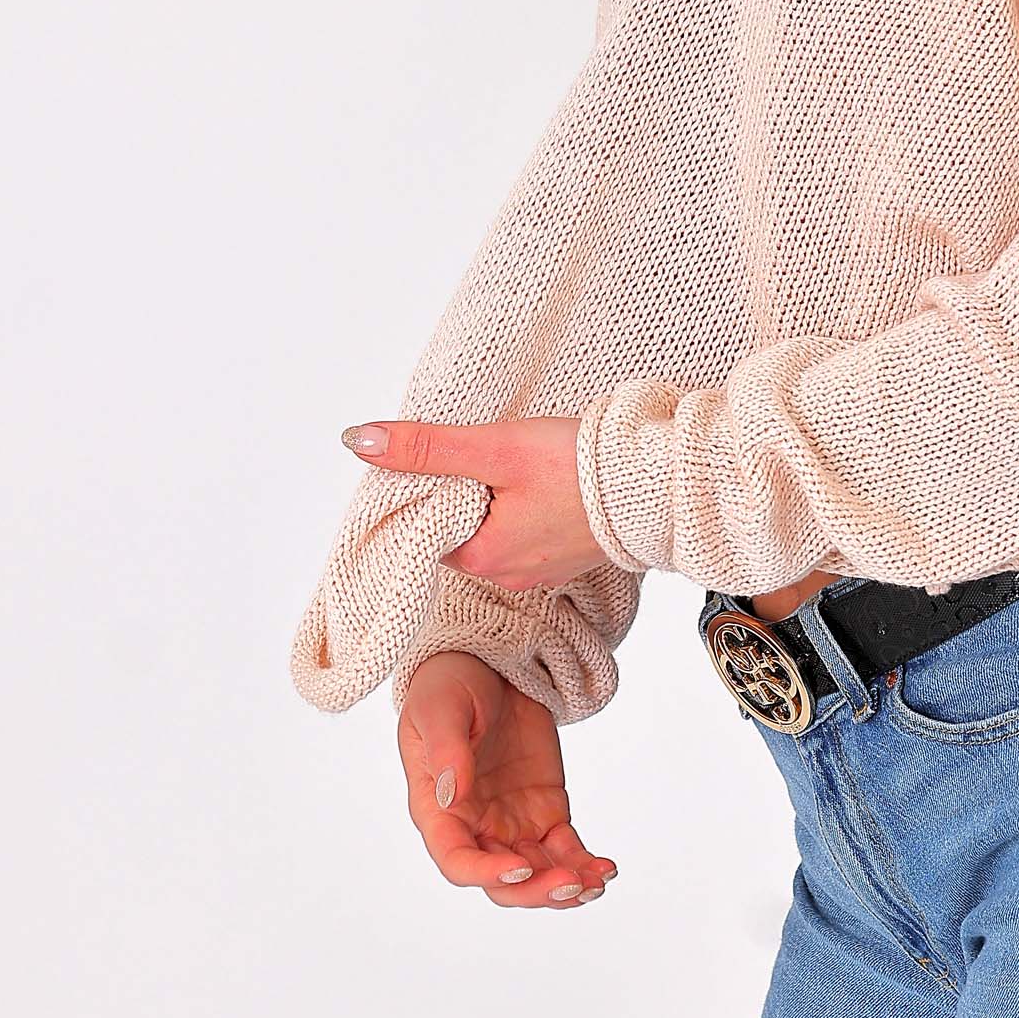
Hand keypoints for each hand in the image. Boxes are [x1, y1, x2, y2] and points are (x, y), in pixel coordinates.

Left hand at [339, 414, 605, 594]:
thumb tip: (359, 441)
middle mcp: (508, 576)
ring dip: (496, 499)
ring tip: (519, 467)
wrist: (659, 484)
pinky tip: (545, 484)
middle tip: (489, 455)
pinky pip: (529, 533)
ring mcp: (542, 570)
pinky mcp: (568, 556)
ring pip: (495, 531)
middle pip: (459, 530)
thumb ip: (426, 447)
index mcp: (481, 559)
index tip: (445, 458)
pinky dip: (527, 508)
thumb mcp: (493, 448)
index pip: (425, 528)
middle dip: (464, 492)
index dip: (427, 489)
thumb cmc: (580, 469)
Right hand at [400, 650, 615, 909]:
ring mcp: (512, 823)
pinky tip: (606, 868)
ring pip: (538, 874)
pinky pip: (565, 850)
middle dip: (536, 890)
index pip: (457, 859)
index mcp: (439, 810)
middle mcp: (475, 827)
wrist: (489, 662)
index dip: (485, 874)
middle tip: (571, 882)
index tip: (520, 869)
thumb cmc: (449, 685)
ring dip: (567, 885)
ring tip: (598, 881)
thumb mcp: (441, 709)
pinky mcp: (545, 812)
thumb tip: (453, 793)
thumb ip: (446, 751)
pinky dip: (585, 864)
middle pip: (502, 881)